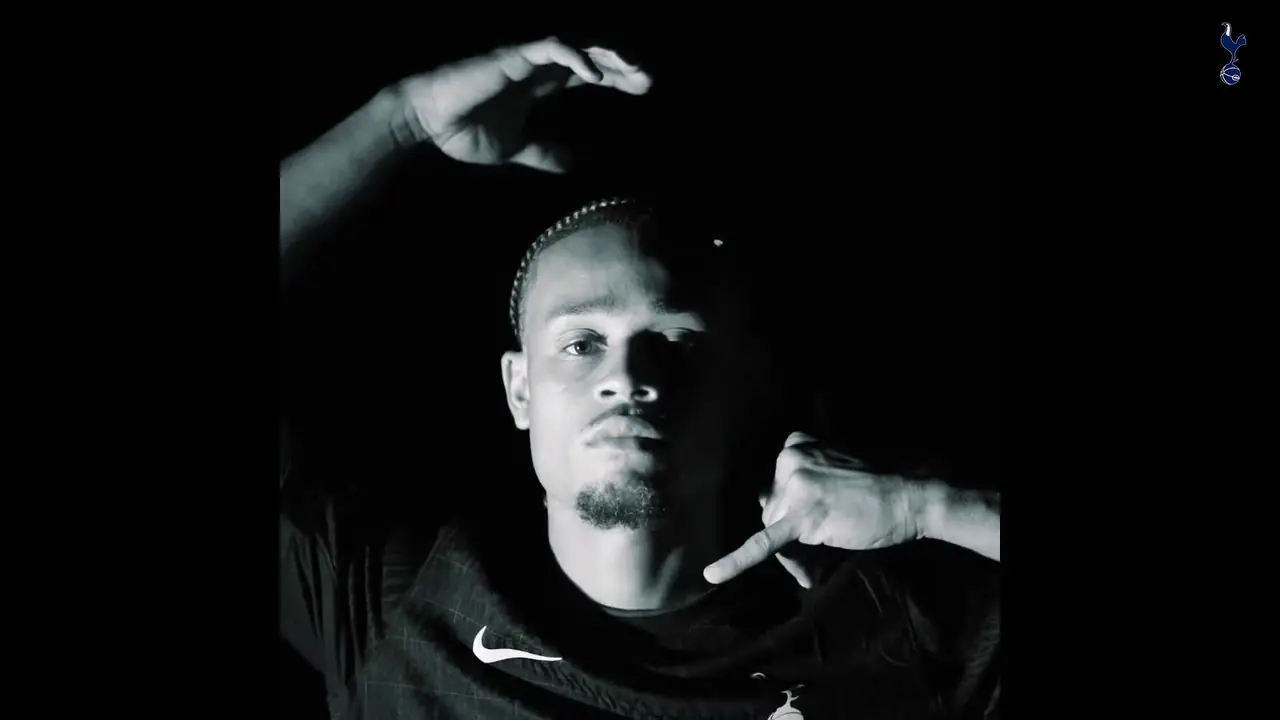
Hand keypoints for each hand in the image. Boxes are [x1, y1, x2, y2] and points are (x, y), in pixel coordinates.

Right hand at [399, 38, 651, 172]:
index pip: (591, 72)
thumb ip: (541, 151)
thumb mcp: (514, 148)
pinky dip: (575, 57)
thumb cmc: (464, 130)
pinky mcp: (511, 56)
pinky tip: (595, 76)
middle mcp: (538, 66)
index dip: (619, 76)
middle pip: (592, 54)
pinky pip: (550, 47)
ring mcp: (526, 58)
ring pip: (578, 43)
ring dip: (608, 53)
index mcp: (541, 83)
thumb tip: (570, 164)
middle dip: (623, 62)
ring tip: (633, 69)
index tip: (644, 88)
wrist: (427, 122)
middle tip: (649, 78)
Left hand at [703, 432, 929, 587]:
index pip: (774, 487)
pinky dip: (735, 562)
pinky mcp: (802, 516)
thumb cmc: (878, 487)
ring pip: (773, 529)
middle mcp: (788, 460)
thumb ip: (803, 488)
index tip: (813, 524)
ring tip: (818, 561)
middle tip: (818, 549)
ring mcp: (794, 486)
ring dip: (793, 552)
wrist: (911, 496)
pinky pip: (765, 543)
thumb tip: (778, 524)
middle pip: (772, 509)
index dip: (790, 511)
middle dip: (791, 533)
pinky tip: (713, 575)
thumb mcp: (833, 471)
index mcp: (793, 444)